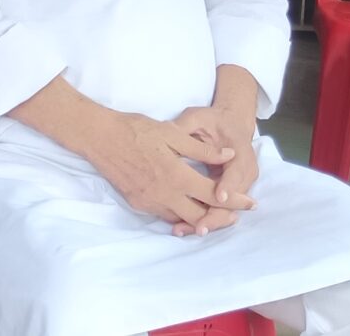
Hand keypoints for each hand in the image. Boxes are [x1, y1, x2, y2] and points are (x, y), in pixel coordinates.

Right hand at [81, 111, 247, 233]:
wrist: (99, 137)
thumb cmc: (136, 129)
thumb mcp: (172, 133)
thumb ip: (202, 149)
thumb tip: (229, 156)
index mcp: (177, 175)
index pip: (214, 194)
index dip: (235, 200)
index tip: (250, 203)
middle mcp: (165, 194)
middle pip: (200, 215)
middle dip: (220, 217)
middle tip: (235, 216)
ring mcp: (150, 201)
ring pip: (182, 219)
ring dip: (199, 218)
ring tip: (214, 214)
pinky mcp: (138, 202)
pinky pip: (164, 215)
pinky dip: (179, 215)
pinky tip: (186, 208)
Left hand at [169, 102, 259, 236]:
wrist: (230, 124)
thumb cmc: (213, 121)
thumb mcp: (198, 117)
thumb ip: (186, 126)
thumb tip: (169, 130)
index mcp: (240, 151)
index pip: (235, 172)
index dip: (228, 185)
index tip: (218, 197)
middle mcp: (245, 172)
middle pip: (234, 199)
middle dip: (216, 215)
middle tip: (197, 228)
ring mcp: (240, 184)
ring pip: (227, 209)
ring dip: (209, 221)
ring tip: (185, 230)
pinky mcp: (232, 192)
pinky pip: (221, 209)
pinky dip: (206, 218)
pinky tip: (187, 227)